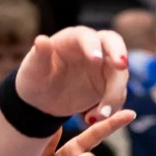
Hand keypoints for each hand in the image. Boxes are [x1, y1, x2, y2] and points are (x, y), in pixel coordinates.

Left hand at [16, 26, 130, 119]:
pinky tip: (91, 119)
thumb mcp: (33, 69)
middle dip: (119, 54)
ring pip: (120, 74)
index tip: (95, 59)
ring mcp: (104, 65)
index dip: (93, 45)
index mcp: (73, 39)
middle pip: (114, 43)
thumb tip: (41, 40)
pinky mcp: (110, 84)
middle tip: (122, 67)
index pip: (87, 36)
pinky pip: (118, 94)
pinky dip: (111, 108)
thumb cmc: (35, 78)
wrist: (43, 100)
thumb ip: (40, 55)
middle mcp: (93, 47)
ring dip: (115, 94)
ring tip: (99, 115)